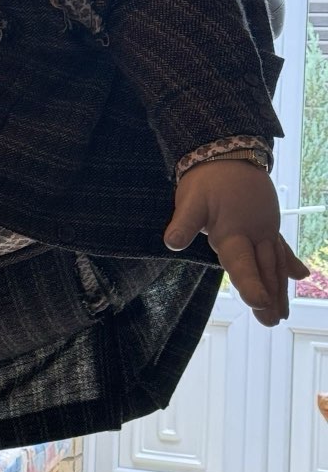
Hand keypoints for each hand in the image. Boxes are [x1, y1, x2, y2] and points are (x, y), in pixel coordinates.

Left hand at [164, 161, 307, 325]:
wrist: (228, 150)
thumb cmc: (206, 178)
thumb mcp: (190, 199)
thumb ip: (183, 222)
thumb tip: (171, 242)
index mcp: (234, 231)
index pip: (242, 262)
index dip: (250, 282)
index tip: (260, 303)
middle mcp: (254, 233)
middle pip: (263, 269)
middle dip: (269, 296)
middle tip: (271, 321)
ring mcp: (265, 229)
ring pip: (275, 263)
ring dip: (279, 288)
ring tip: (281, 313)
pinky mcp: (267, 224)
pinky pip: (280, 247)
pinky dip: (288, 263)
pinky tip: (300, 276)